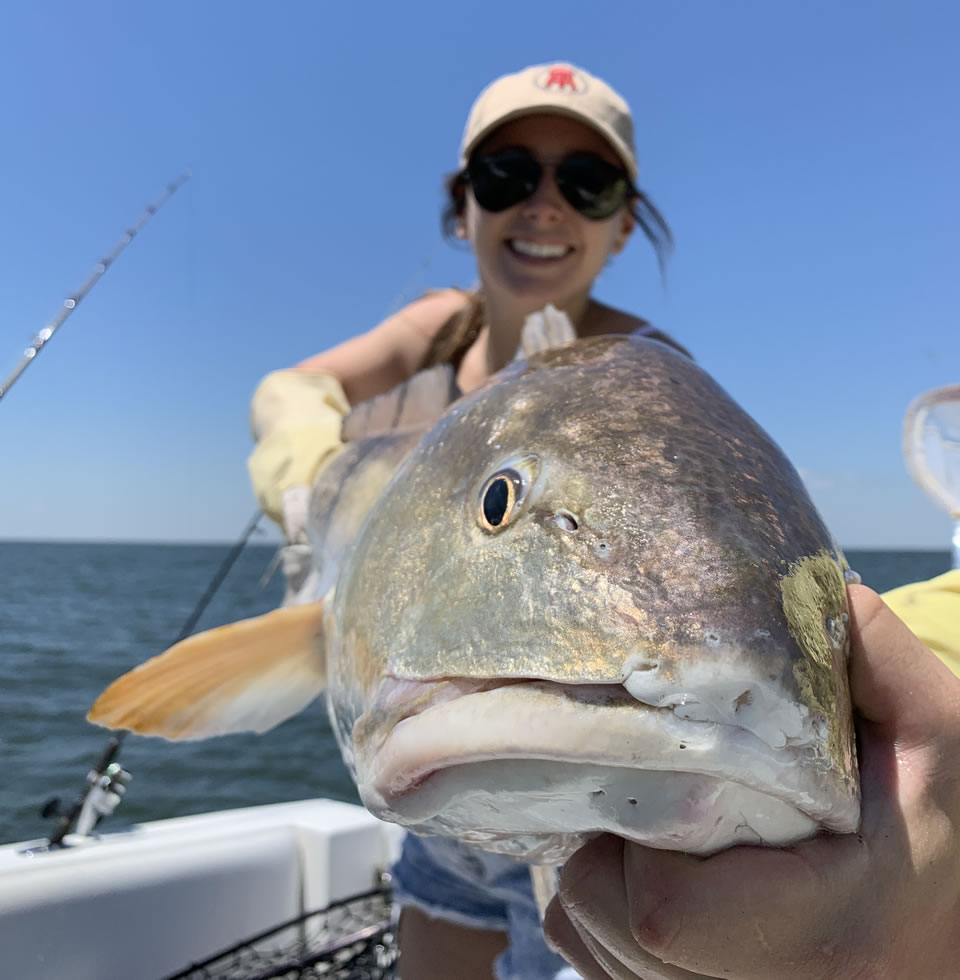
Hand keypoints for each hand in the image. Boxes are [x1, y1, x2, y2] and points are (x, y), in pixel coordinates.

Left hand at [543, 585, 959, 978]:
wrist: (958, 918)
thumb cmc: (954, 829)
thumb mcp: (941, 738)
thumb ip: (880, 662)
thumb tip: (814, 592)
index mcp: (831, 938)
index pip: (664, 909)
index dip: (634, 838)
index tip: (658, 777)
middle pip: (613, 931)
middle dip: (602, 852)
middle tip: (636, 790)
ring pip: (597, 956)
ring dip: (595, 886)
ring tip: (639, 828)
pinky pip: (603, 975)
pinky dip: (599, 924)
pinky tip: (640, 874)